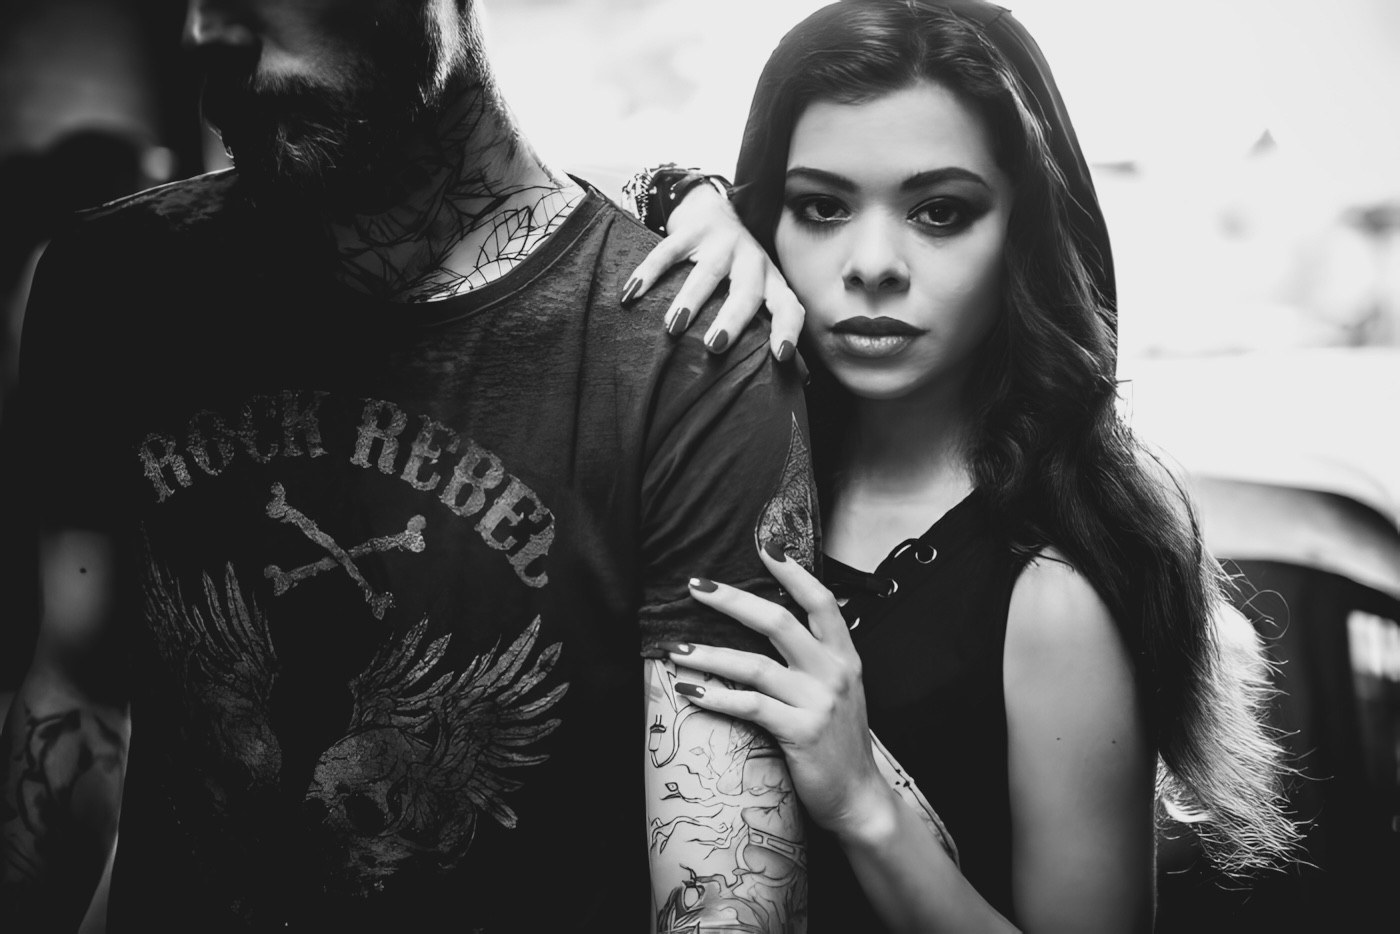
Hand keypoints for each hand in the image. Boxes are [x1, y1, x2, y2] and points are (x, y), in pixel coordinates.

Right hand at [623, 182, 804, 360]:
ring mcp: (722, 242)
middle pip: (747, 291)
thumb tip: (785, 376)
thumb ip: (763, 323)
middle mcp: (752, 260)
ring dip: (691, 299)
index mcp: (770, 281)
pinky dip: (648, 273)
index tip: (781, 355)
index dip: (788, 329)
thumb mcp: (756, 288)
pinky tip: (632, 294)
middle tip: (714, 346)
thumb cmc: (736, 267)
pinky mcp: (691, 229)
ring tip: (674, 326)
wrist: (713, 208)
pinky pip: (668, 251)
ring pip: (708, 272)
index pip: (788, 305)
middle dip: (732, 319)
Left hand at [667, 541, 893, 839]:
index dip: (793, 572)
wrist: (859, 797)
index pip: (820, 601)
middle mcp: (833, 673)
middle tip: (696, 587)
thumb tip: (772, 621)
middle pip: (778, 621)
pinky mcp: (800, 733)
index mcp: (844, 657)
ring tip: (676, 649)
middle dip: (733, 600)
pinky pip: (750, 705)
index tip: (764, 546)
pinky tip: (690, 690)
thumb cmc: (838, 741)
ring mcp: (818, 703)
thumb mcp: (838, 690)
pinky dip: (716, 696)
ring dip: (710, 653)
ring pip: (755, 664)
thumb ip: (814, 657)